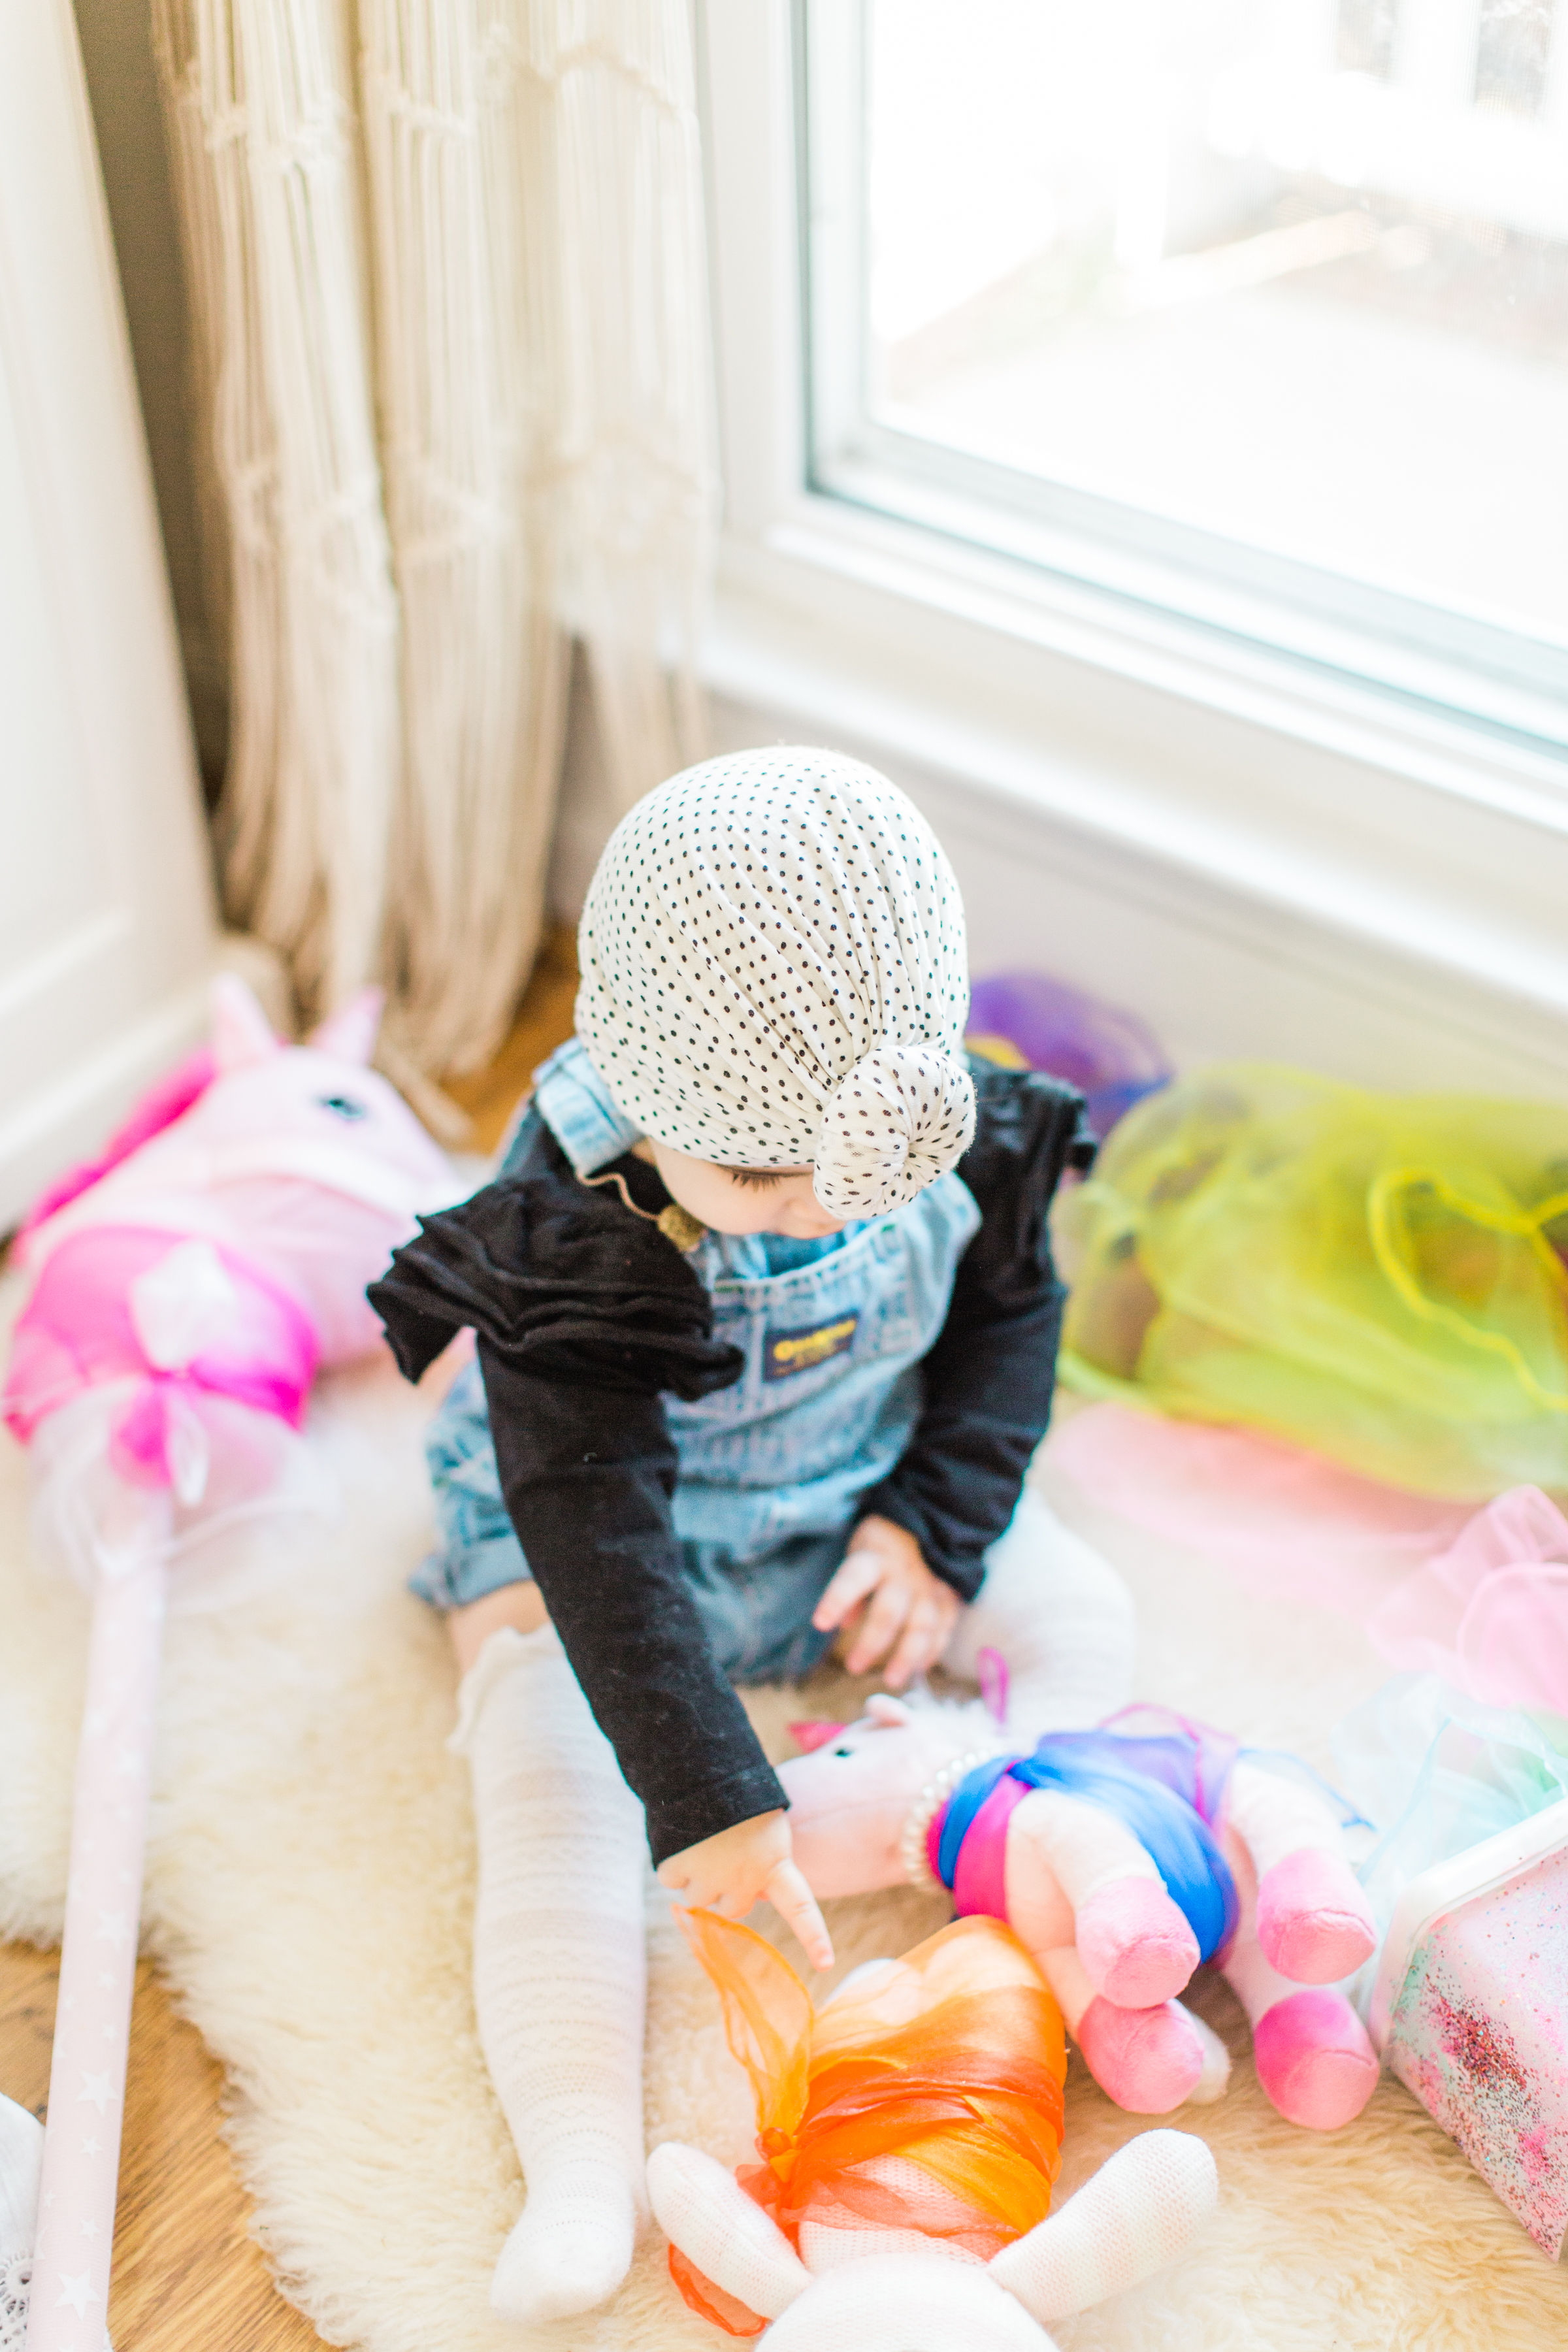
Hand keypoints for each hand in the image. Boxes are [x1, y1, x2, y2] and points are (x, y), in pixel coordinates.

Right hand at [658, 1809, 833, 1970]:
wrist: (704, 1768)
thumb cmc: (740, 1795)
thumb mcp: (765, 1828)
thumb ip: (761, 1863)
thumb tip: (748, 1895)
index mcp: (774, 1864)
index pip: (801, 1908)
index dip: (813, 1937)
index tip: (825, 1964)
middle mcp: (744, 1879)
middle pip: (731, 1909)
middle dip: (725, 1890)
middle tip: (723, 1856)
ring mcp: (709, 1877)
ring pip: (698, 1899)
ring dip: (697, 1876)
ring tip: (701, 1840)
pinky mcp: (678, 1868)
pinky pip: (672, 1878)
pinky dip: (673, 1861)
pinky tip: (680, 1835)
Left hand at [811, 1514, 960, 1687]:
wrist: (930, 1524)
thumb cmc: (880, 1548)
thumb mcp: (859, 1555)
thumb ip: (851, 1590)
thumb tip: (842, 1625)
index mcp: (875, 1558)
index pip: (854, 1578)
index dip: (837, 1600)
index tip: (819, 1623)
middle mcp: (904, 1573)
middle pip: (888, 1612)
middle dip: (871, 1643)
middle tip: (853, 1667)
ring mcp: (930, 1586)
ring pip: (922, 1625)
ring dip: (906, 1656)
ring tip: (891, 1679)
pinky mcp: (949, 1596)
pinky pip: (944, 1627)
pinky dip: (933, 1650)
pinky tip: (920, 1668)